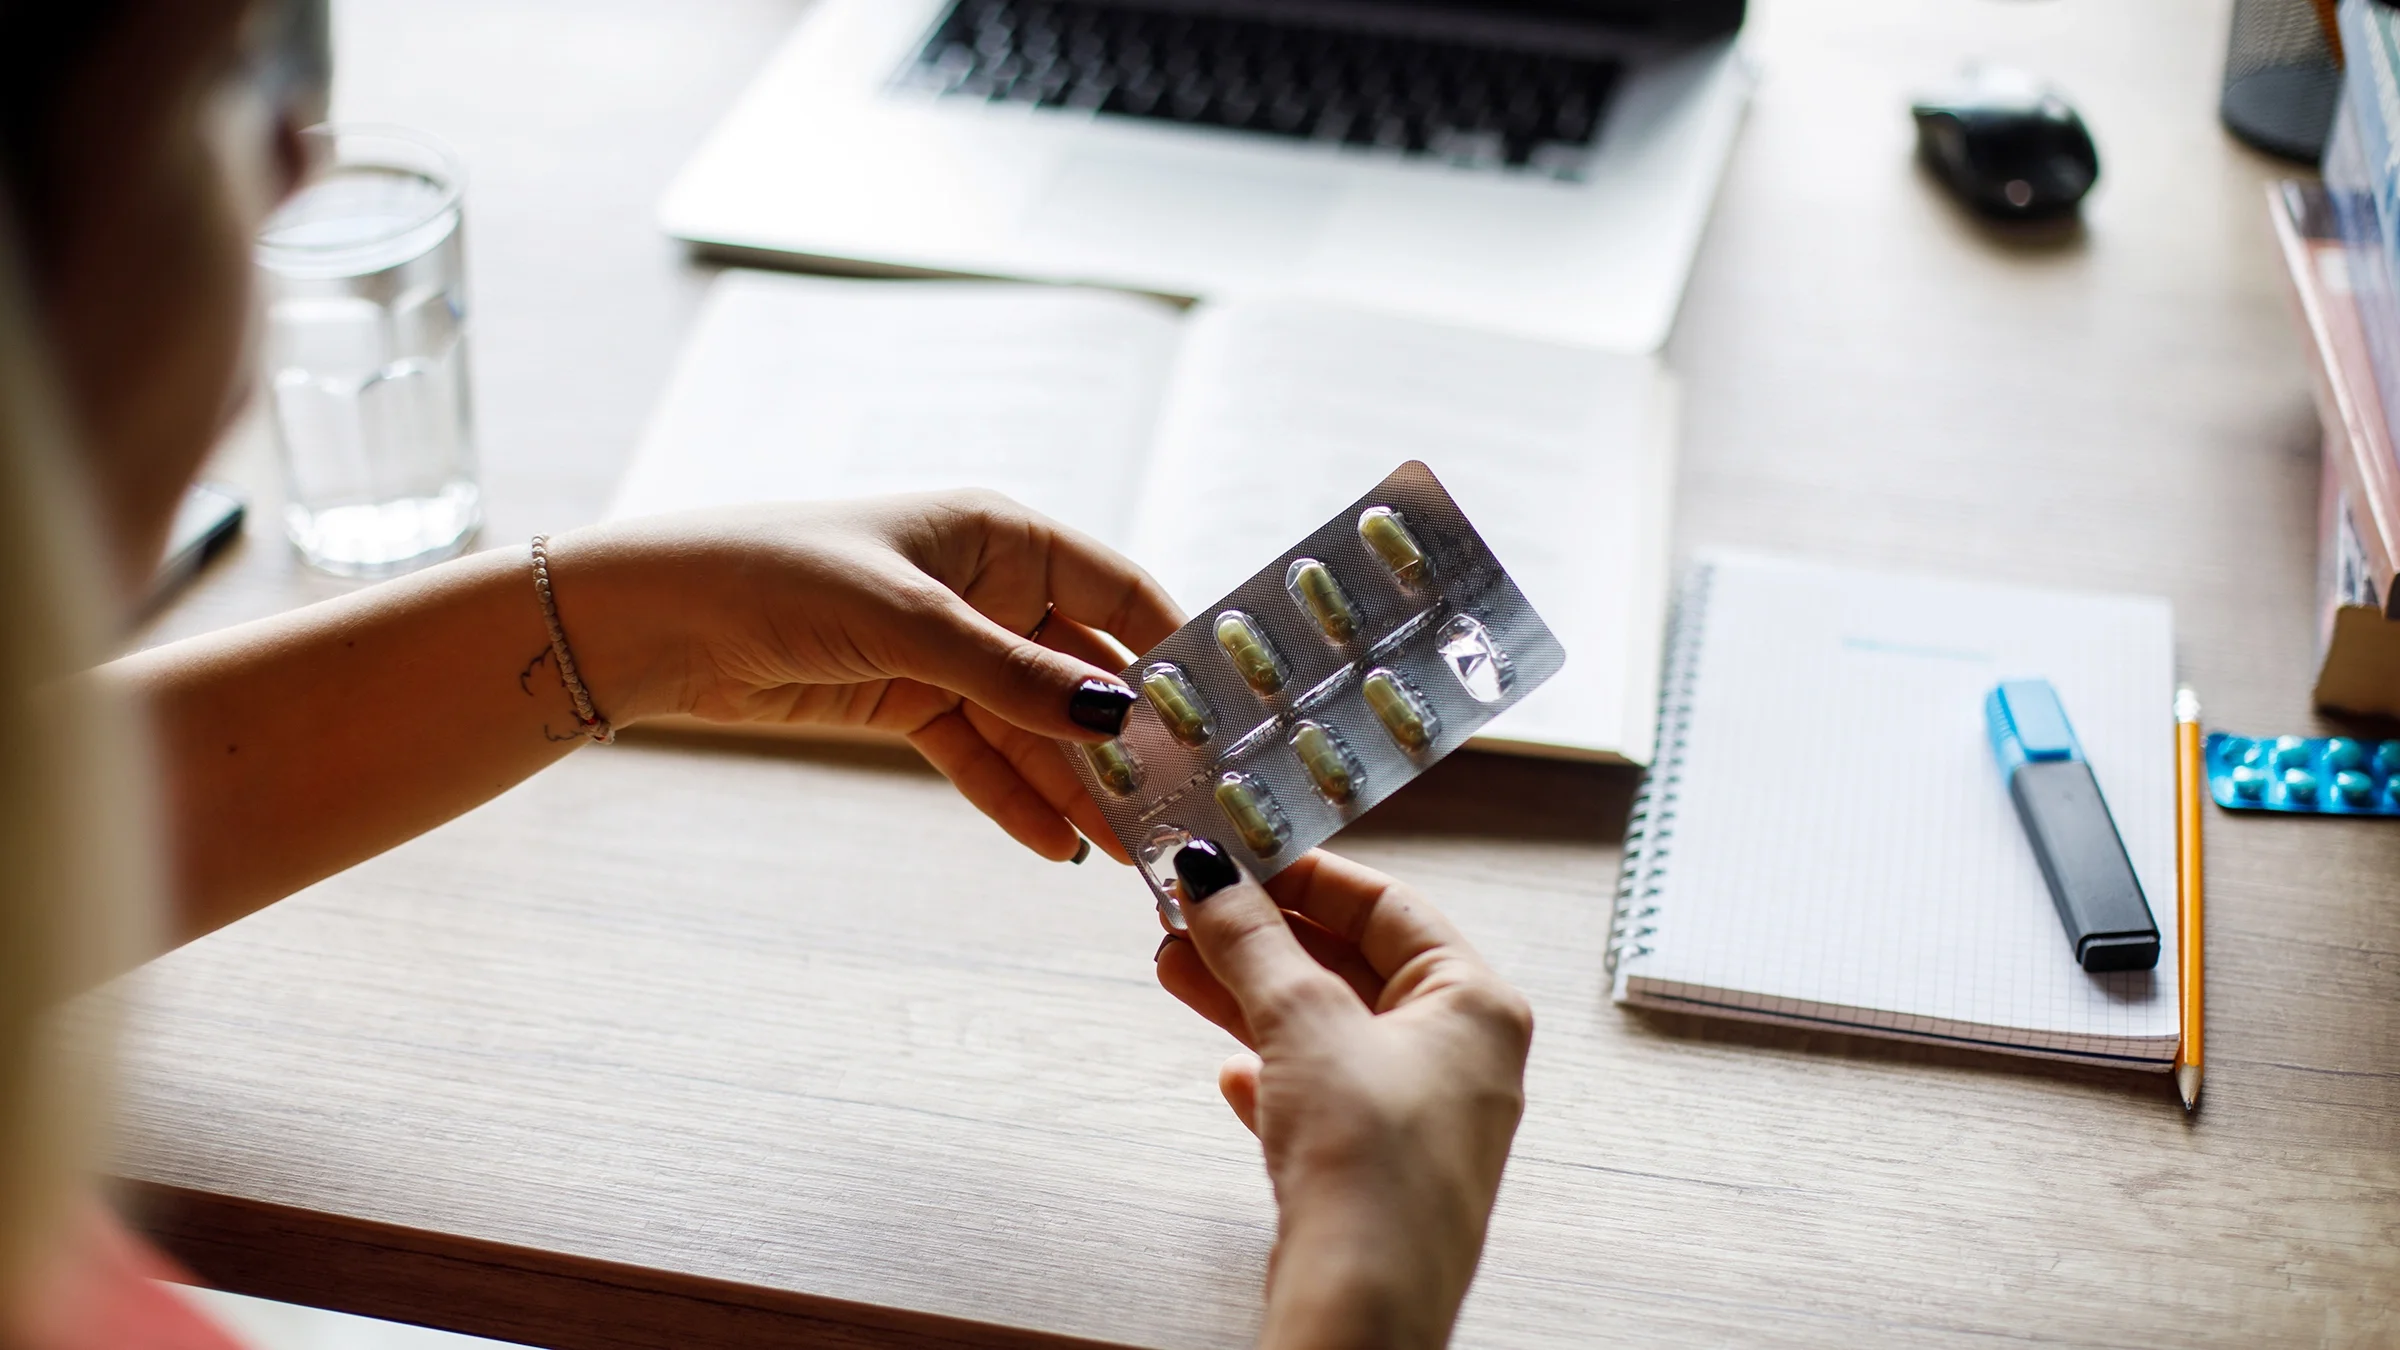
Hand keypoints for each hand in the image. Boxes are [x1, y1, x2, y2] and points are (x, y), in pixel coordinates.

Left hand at [550, 493, 1183, 861]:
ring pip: (1035, 726)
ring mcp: (950, 651)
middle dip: (1128, 741)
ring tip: (1126, 850)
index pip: (1120, 593)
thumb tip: (1117, 718)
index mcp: (1001, 535)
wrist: (654, 621)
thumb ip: (1015, 677)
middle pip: (1083, 672)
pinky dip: (1012, 799)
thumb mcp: (909, 624)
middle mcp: (988, 590)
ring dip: (1075, 786)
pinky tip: (1053, 847)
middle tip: (1180, 807)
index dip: (1173, 652)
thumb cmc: (779, 575)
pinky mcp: (907, 702)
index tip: (1224, 717)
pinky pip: (979, 756)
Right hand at [1155, 844, 1532, 1349]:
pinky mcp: (1377, 1167)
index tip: (1240, 855)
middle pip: (1352, 963)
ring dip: (1251, 996)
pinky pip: (1320, 1095)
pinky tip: (1229, 1071)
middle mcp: (1461, 1055)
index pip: (1389, 903)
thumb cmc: (1373, 1168)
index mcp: (1476, 1003)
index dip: (1307, 874)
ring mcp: (1420, 1115)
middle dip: (1264, 937)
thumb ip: (1253, 941)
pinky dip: (1271, 1073)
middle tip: (1194, 907)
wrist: (1362, 1302)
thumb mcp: (1304, 1022)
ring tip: (1179, 964)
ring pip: (1327, 1029)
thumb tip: (1213, 878)